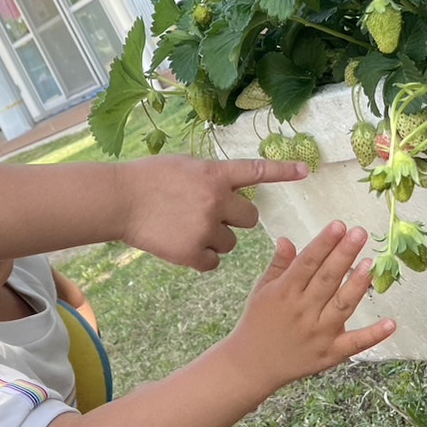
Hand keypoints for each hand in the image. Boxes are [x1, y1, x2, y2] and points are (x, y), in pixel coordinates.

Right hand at [117, 156, 309, 270]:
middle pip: (250, 218)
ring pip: (230, 243)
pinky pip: (212, 262)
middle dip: (235, 219)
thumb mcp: (184, 165)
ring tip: (186, 229)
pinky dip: (200, 258)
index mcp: (215, 174)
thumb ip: (210, 175)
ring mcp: (205, 228)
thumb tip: (228, 183)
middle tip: (211, 216)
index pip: (257, 171)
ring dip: (216, 239)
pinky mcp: (191, 252)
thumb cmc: (148, 178)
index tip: (306, 172)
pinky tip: (180, 245)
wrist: (119, 199)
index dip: (284, 171)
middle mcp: (216, 200)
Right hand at [224, 222, 394, 395]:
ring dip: (357, 285)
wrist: (252, 364)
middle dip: (344, 254)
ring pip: (342, 305)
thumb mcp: (261, 290)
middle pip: (327, 279)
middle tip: (360, 233)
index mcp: (284, 292)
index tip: (339, 226)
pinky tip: (391, 323)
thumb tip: (287, 239)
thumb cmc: (257, 322)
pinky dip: (373, 335)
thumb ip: (278, 265)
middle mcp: (303, 311)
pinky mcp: (329, 354)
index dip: (324, 243)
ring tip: (370, 264)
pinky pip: (354, 343)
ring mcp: (318, 333)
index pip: (308, 262)